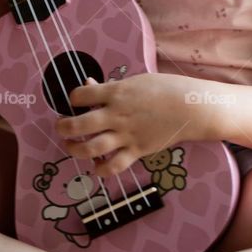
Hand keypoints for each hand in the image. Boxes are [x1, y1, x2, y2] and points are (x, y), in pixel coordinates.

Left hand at [55, 73, 197, 176]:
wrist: (191, 107)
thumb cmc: (165, 89)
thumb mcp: (136, 81)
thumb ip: (111, 87)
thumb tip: (90, 85)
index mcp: (116, 92)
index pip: (81, 95)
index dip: (73, 98)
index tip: (75, 100)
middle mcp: (116, 114)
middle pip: (80, 124)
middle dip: (64, 128)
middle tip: (61, 127)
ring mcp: (126, 134)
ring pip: (92, 147)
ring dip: (75, 149)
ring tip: (71, 146)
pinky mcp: (137, 150)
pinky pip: (114, 166)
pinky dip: (101, 169)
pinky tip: (96, 166)